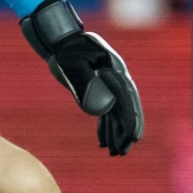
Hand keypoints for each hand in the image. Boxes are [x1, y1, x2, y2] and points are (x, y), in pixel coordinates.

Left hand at [20, 0, 143, 155]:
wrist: (59, 39)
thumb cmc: (65, 49)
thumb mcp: (73, 64)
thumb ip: (86, 84)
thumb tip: (99, 110)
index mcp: (114, 69)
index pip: (126, 99)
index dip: (131, 119)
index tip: (134, 138)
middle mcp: (116, 76)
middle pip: (125, 107)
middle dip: (125, 131)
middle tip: (123, 152)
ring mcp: (109, 82)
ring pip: (116, 111)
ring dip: (115, 132)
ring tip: (115, 153)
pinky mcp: (99, 86)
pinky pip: (106, 109)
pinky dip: (105, 126)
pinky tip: (102, 142)